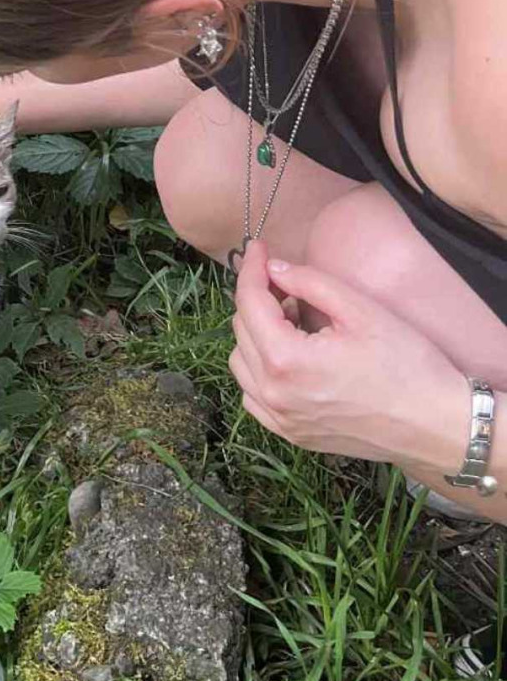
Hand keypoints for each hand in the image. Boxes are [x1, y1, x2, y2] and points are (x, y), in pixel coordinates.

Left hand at [228, 241, 468, 466]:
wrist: (438, 426)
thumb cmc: (408, 366)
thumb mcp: (362, 312)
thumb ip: (311, 283)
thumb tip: (274, 268)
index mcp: (286, 360)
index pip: (250, 302)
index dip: (252, 269)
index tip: (259, 247)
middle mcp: (273, 392)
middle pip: (242, 330)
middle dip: (257, 298)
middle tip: (285, 282)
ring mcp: (279, 418)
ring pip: (241, 362)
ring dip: (256, 333)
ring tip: (291, 318)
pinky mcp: (290, 433)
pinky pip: (253, 394)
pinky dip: (259, 368)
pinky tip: (288, 356)